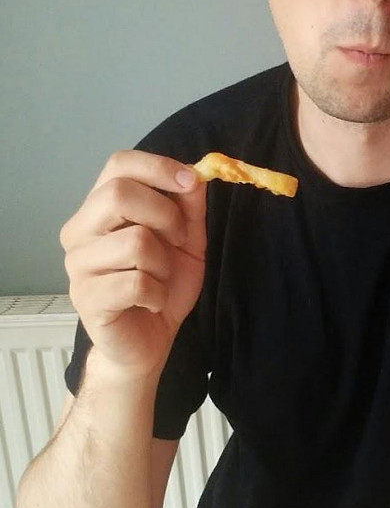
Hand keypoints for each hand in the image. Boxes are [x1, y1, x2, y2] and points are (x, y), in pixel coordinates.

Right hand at [60, 150, 205, 375]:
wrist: (148, 343)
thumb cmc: (160, 288)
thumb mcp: (186, 241)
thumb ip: (188, 206)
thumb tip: (194, 174)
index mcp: (99, 209)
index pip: (118, 164)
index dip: (157, 167)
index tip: (190, 182)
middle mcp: (79, 231)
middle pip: (118, 194)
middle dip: (166, 215)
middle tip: (179, 240)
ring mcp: (77, 265)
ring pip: (134, 242)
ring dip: (164, 264)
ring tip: (159, 280)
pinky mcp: (86, 298)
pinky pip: (135, 282)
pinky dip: (156, 294)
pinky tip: (150, 303)